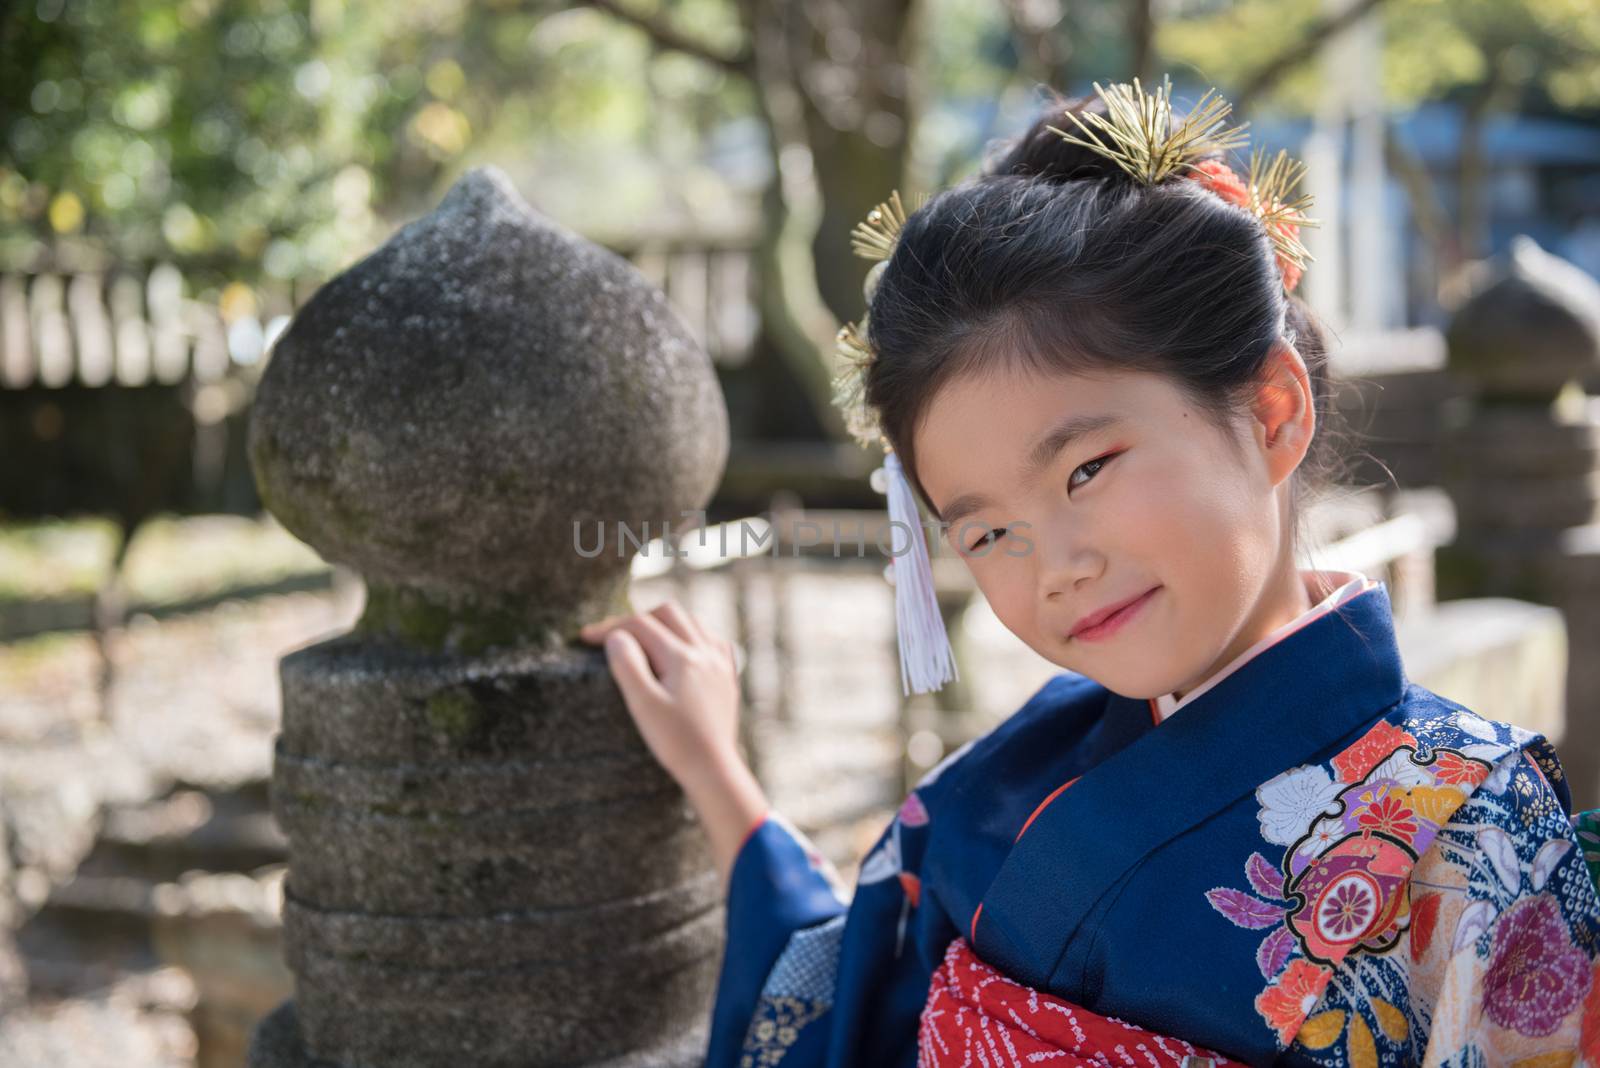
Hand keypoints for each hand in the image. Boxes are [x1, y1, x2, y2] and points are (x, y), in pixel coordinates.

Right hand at [577, 599, 743, 783]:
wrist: (713, 769)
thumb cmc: (676, 742)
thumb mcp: (643, 705)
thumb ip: (628, 665)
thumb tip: (617, 636)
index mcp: (681, 658)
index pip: (640, 625)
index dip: (610, 627)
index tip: (586, 638)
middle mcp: (705, 652)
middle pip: (668, 613)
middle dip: (638, 619)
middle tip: (615, 637)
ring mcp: (720, 663)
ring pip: (692, 622)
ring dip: (665, 623)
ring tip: (643, 639)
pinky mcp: (727, 676)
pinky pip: (711, 639)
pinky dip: (691, 634)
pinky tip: (681, 649)